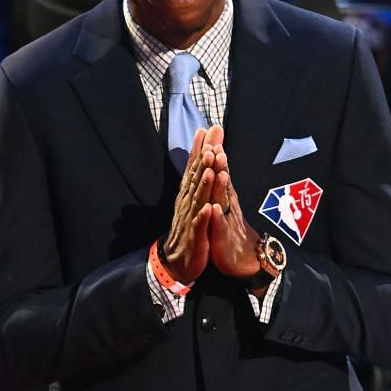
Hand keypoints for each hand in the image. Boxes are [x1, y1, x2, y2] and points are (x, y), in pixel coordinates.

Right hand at [159, 126, 220, 282]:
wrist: (178, 260)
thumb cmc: (189, 228)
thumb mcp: (192, 201)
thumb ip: (197, 178)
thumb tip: (201, 156)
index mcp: (189, 194)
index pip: (194, 168)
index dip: (199, 149)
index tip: (206, 129)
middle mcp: (188, 202)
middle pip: (196, 179)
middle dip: (204, 161)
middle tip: (211, 143)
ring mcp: (191, 219)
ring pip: (198, 200)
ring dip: (204, 185)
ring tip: (211, 170)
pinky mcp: (196, 237)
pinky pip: (200, 226)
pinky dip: (203, 217)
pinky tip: (208, 208)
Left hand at [207, 150, 263, 280]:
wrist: (244, 258)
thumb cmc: (230, 227)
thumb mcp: (225, 202)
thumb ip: (222, 179)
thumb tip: (219, 156)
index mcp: (224, 196)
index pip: (220, 171)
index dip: (215, 154)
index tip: (212, 134)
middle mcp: (227, 205)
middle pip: (223, 182)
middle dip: (219, 165)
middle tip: (216, 146)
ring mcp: (226, 221)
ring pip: (223, 202)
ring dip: (221, 187)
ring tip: (218, 172)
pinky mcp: (224, 239)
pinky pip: (220, 228)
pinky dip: (217, 218)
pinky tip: (212, 209)